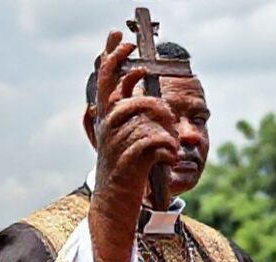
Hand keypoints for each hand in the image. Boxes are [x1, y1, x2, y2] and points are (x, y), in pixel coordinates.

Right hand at [92, 30, 177, 221]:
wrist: (115, 204)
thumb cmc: (127, 170)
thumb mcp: (127, 139)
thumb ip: (134, 115)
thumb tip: (149, 92)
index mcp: (106, 119)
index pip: (104, 80)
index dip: (113, 58)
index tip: (125, 43)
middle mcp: (108, 129)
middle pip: (130, 101)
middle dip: (152, 102)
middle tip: (168, 113)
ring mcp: (117, 145)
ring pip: (147, 123)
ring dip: (165, 133)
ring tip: (171, 146)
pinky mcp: (130, 162)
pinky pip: (154, 143)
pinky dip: (167, 150)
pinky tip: (170, 159)